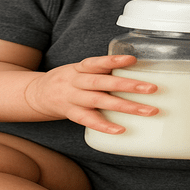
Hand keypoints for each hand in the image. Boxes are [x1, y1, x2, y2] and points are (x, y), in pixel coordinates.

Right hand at [24, 55, 157, 133]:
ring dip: (125, 107)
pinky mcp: (71, 115)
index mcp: (80, 68)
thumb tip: (135, 69)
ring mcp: (73, 99)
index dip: (113, 61)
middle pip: (102, 83)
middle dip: (128, 85)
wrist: (38, 94)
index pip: (97, 62)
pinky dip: (105, 126)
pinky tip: (121, 130)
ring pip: (100, 102)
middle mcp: (76, 82)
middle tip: (152, 88)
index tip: (133, 60)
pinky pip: (88, 121)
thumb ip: (102, 70)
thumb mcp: (81, 69)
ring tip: (148, 111)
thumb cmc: (69, 80)